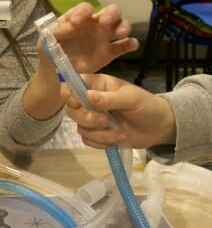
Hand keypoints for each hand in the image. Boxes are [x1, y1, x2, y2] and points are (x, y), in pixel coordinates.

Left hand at [54, 2, 138, 72]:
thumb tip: (70, 26)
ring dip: (123, 26)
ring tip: (120, 34)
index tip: (76, 23)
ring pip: (121, 25)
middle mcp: (94, 24)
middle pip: (110, 11)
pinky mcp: (110, 52)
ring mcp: (104, 37)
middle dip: (110, 14)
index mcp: (79, 18)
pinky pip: (124, 45)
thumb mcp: (48, 40)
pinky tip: (131, 44)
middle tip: (104, 23)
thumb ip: (57, 31)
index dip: (82, 12)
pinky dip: (131, 43)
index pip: (85, 8)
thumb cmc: (51, 51)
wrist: (56, 72)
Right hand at [60, 73, 175, 148]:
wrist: (159, 128)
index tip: (77, 103)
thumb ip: (109, 98)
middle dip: (87, 119)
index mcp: (97, 85)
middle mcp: (91, 100)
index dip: (69, 94)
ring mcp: (93, 118)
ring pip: (80, 127)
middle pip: (72, 109)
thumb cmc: (147, 106)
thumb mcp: (131, 99)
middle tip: (105, 121)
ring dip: (100, 134)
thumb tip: (87, 95)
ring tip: (120, 133)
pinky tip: (118, 139)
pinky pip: (88, 140)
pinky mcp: (97, 134)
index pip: (72, 85)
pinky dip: (101, 143)